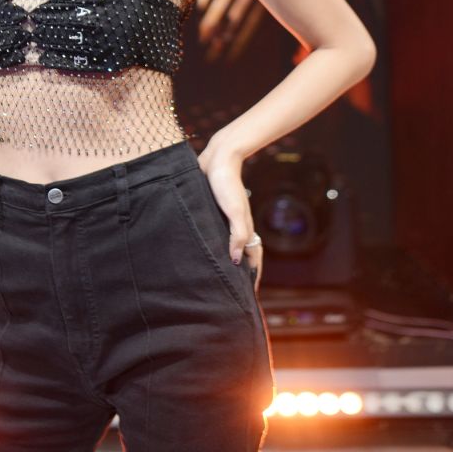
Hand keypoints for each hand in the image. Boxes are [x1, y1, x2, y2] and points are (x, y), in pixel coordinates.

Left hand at [197, 140, 262, 293]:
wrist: (217, 158)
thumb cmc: (226, 184)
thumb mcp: (234, 211)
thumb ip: (237, 235)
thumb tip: (237, 261)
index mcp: (244, 228)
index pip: (252, 257)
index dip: (252, 274)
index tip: (249, 293)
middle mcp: (235, 225)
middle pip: (241, 253)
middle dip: (239, 271)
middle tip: (231, 290)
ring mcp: (224, 218)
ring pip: (226, 243)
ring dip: (224, 258)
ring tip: (214, 274)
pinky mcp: (211, 210)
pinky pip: (213, 231)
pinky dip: (212, 243)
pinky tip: (200, 248)